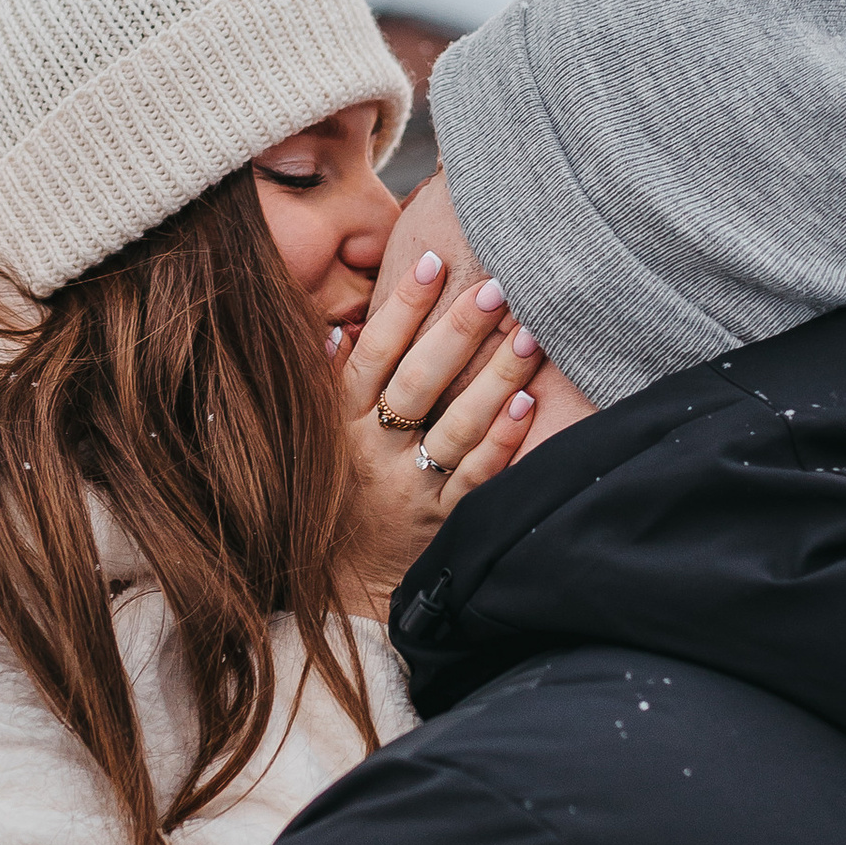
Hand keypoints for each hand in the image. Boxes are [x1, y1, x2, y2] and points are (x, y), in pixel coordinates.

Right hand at [329, 247, 545, 610]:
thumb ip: (327, 384)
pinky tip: (528, 403)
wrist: (343, 584)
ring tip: (528, 334)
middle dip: (457, 333)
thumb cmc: (337, 494)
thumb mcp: (317, 440)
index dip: (402, 307)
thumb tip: (338, 327)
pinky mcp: (443, 520)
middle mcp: (372, 453)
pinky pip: (476, 477)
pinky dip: (503, 440)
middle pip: (417, 384)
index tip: (433, 260)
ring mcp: (410, 488)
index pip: (371, 355)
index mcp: (340, 424)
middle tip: (495, 287)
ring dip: (493, 378)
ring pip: (455, 427)